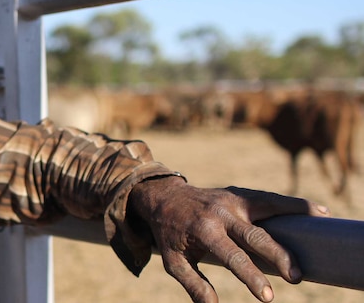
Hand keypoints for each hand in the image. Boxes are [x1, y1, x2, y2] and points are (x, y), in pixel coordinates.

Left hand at [127, 176, 330, 302]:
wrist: (165, 198)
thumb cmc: (171, 234)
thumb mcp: (174, 261)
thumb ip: (194, 284)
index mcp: (203, 230)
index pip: (232, 256)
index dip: (251, 277)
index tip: (267, 297)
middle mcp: (220, 213)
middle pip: (255, 235)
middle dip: (278, 256)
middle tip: (296, 277)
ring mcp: (232, 200)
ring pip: (268, 207)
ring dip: (296, 217)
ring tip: (321, 226)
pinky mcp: (241, 193)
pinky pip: (270, 198)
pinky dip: (294, 204)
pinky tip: (318, 211)